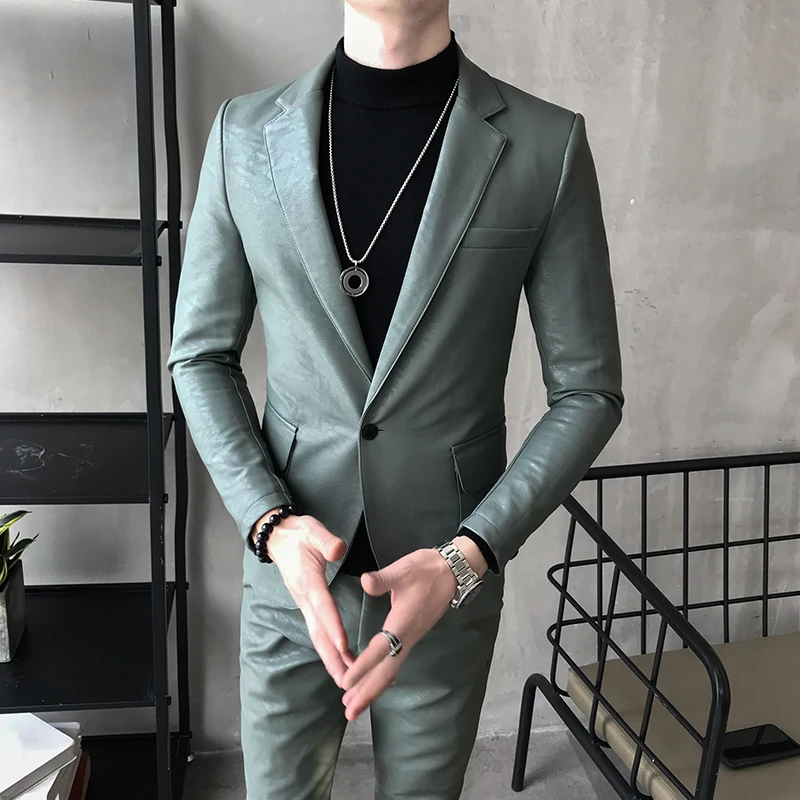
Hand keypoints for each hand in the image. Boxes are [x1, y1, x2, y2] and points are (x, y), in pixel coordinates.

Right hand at [252, 508, 354, 686]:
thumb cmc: (299, 533)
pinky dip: (326, 648)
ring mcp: (304, 604)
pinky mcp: (306, 605)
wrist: (280, 537)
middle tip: (347, 678)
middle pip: (318, 631)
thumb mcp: (313, 530)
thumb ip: (326, 541)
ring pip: (316, 635)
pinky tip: (337, 659)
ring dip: (330, 658)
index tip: (344, 646)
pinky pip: (316, 631)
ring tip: (345, 679)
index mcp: (309, 580)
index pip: (323, 606)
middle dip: (332, 656)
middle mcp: (305, 597)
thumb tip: (338, 549)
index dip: (333, 626)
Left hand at [339, 536, 487, 720]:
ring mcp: (411, 638)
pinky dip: (381, 677)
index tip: (346, 682)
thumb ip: (383, 578)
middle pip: (387, 672)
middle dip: (367, 692)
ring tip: (354, 706)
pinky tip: (373, 684)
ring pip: (391, 671)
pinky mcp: (412, 636)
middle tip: (348, 713)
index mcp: (402, 622)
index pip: (380, 650)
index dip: (363, 667)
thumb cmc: (427, 570)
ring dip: (372, 689)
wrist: (452, 572)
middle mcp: (407, 636)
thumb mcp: (403, 569)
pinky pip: (395, 664)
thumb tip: (365, 582)